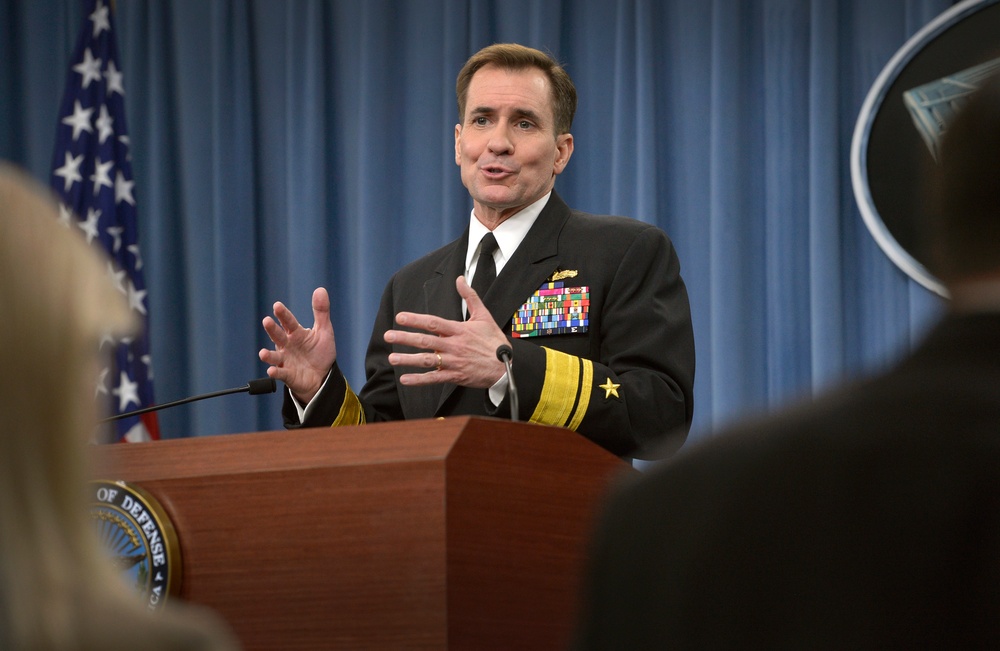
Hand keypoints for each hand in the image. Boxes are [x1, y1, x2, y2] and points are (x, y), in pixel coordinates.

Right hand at [259, 287, 336, 402]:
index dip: (283, 314)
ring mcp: (286, 360)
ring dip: (268, 355)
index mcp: (296, 333)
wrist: (322, 376)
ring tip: (263, 353)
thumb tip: (320, 289)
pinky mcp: (288, 374)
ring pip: (274, 356)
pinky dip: (275, 372)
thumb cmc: (320, 352)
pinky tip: (272, 370)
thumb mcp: (324, 331)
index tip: (277, 306)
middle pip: (278, 336)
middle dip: (272, 329)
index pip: (288, 322)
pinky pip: (280, 373)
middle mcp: (287, 345)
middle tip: (267, 321)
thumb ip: (321, 311)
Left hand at [385, 276, 507, 388]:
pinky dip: (419, 380)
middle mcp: (454, 346)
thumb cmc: (494, 341)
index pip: (433, 323)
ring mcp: (454, 362)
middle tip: (388, 335)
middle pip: (426, 341)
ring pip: (427, 361)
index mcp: (459, 330)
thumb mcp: (484, 316)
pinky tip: (405, 379)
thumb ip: (470, 296)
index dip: (416, 320)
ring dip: (408, 359)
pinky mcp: (455, 376)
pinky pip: (434, 378)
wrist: (506, 366)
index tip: (400, 317)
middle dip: (405, 338)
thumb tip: (460, 279)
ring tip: (392, 358)